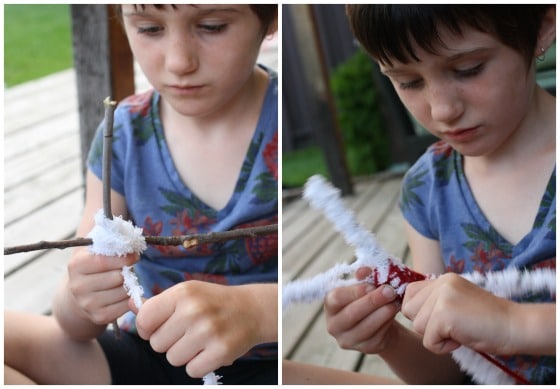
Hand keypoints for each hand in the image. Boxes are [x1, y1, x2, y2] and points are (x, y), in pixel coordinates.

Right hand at [67, 247, 137, 324]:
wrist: (80, 296)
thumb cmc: (94, 268)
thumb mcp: (95, 252)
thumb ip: (109, 243)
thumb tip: (131, 241)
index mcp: (76, 265)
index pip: (104, 260)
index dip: (124, 258)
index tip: (134, 256)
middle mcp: (78, 286)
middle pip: (117, 277)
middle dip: (127, 271)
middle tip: (126, 270)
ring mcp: (87, 304)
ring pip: (124, 291)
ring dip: (129, 285)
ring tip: (122, 281)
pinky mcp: (99, 317)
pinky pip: (126, 305)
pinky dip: (129, 298)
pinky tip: (121, 293)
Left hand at [135, 281, 271, 377]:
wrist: (251, 309)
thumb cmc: (213, 301)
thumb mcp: (187, 293)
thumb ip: (159, 302)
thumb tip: (131, 306)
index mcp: (182, 293)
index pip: (143, 320)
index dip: (146, 328)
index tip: (159, 327)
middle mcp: (194, 310)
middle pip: (156, 343)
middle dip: (168, 341)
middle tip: (186, 332)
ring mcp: (208, 331)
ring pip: (173, 358)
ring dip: (183, 354)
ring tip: (199, 340)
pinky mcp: (221, 351)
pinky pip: (192, 370)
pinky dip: (199, 364)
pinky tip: (209, 349)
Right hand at [324, 267, 400, 353]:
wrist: (379, 320)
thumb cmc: (367, 298)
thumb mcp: (363, 285)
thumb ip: (362, 277)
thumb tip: (364, 270)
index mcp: (330, 304)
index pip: (336, 298)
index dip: (354, 291)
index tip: (371, 285)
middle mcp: (333, 324)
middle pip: (351, 314)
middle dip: (372, 301)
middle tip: (389, 291)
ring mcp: (348, 339)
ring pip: (365, 327)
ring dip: (382, 313)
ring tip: (394, 302)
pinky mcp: (365, 348)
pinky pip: (377, 336)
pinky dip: (387, 323)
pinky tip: (394, 312)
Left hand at [401, 273, 513, 354]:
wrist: (515, 327)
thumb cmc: (487, 321)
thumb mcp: (457, 302)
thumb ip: (434, 301)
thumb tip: (405, 309)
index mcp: (442, 279)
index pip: (409, 293)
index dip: (418, 311)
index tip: (439, 320)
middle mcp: (440, 283)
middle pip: (408, 311)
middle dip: (426, 325)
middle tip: (453, 326)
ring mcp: (442, 296)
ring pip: (417, 326)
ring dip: (436, 336)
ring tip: (460, 330)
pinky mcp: (444, 314)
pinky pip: (428, 341)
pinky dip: (443, 347)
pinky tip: (462, 338)